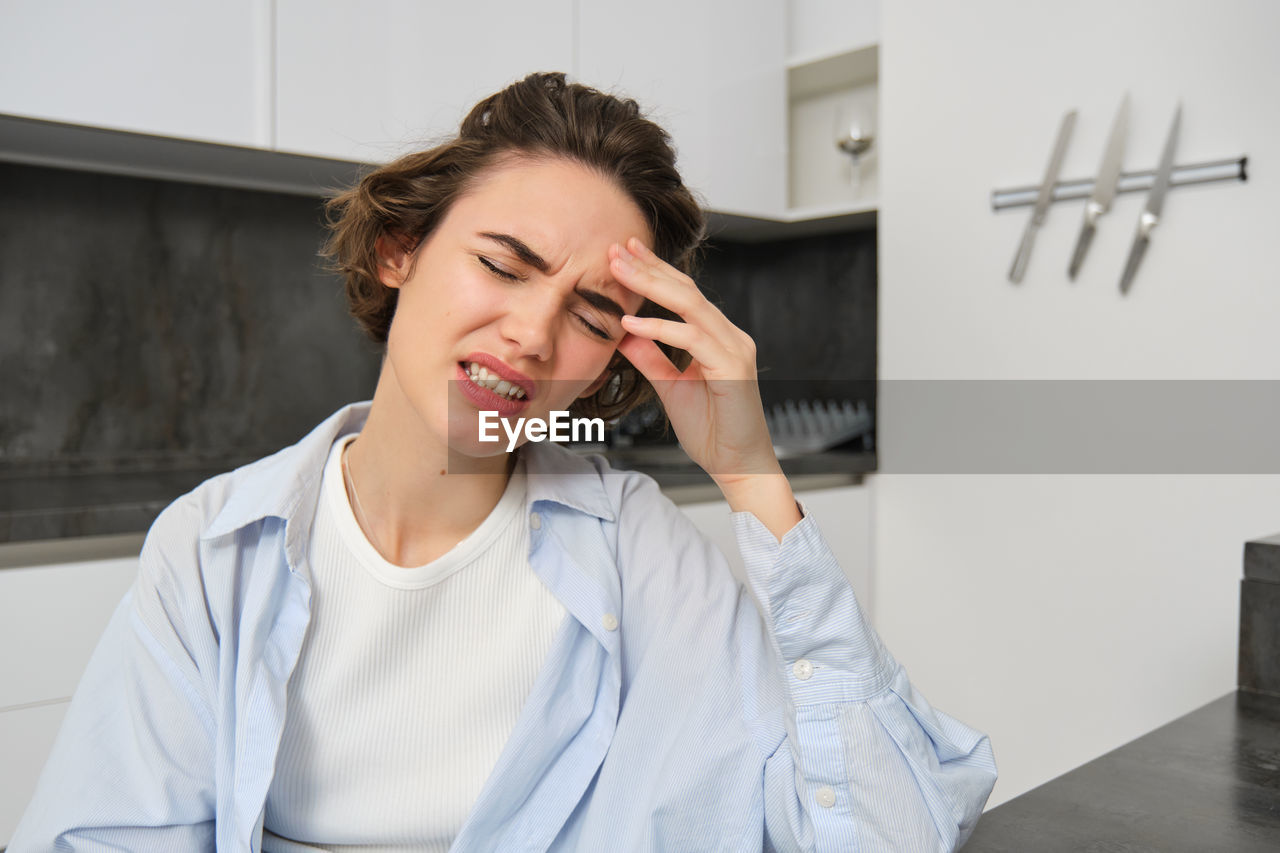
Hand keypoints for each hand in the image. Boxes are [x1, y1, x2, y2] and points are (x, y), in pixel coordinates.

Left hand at [610, 238, 799, 537]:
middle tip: (617, 248)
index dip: (654, 272)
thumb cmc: (712, 431)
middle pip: (686, 290)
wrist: (737, 466)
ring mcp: (735, 349)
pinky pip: (693, 339)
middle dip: (650, 267)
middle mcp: (730, 336)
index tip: (623, 254)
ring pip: (691, 305)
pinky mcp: (734, 367)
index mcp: (717, 338)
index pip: (683, 295)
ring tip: (619, 272)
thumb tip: (624, 333)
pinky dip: (660, 329)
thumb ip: (651, 358)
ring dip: (652, 286)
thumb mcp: (671, 387)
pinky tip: (631, 323)